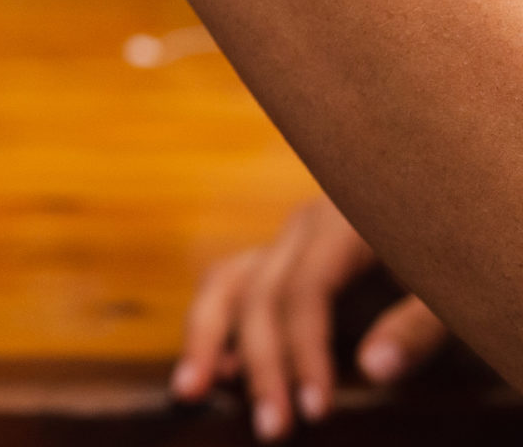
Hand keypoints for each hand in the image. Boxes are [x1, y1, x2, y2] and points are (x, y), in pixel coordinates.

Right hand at [175, 196, 449, 438]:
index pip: (304, 291)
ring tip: (188, 390)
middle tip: (271, 429)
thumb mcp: (451, 291)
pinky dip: (219, 331)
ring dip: (205, 339)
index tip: (316, 410)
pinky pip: (236, 292)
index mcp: (342, 222)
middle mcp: (301, 229)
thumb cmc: (457, 259)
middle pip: (259, 294)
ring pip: (226, 283)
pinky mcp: (283, 267)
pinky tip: (215, 375)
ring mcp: (286, 245)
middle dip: (260, 365)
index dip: (305, 352)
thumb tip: (374, 369)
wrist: (448, 221)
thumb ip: (417, 326)